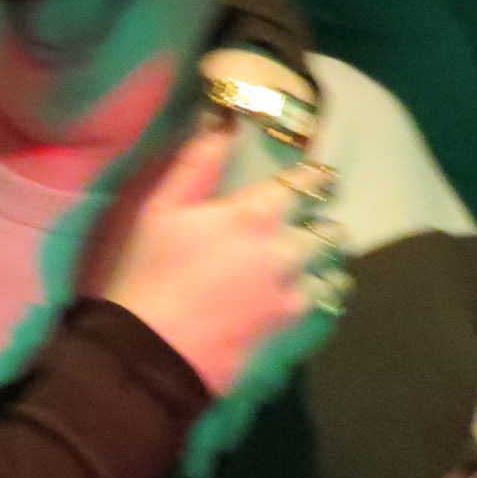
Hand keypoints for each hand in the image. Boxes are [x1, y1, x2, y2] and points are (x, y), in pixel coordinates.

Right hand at [93, 121, 345, 396]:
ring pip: (331, 274)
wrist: (148, 352)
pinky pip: (319, 310)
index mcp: (254, 214)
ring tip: (315, 270)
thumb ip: (196, 164)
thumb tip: (223, 125)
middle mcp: (284, 251)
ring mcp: (289, 294)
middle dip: (324, 227)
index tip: (316, 179)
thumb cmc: (146, 272)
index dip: (314, 179)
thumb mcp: (156, 209)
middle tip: (314, 228)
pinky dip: (316, 301)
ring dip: (325, 268)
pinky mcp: (285, 330)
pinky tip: (301, 301)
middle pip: (328, 232)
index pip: (306, 183)